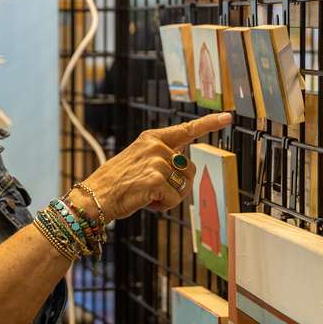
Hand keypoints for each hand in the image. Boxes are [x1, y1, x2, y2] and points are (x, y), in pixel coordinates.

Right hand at [74, 113, 231, 220]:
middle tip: (153, 190)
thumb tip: (185, 167)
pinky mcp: (156, 179)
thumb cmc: (116, 183)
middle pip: (188, 169)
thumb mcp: (138, 159)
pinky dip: (162, 206)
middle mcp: (156, 146)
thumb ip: (161, 157)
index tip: (228, 116)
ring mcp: (157, 162)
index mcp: (152, 138)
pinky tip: (146, 202)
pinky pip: (174, 199)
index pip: (186, 129)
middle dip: (177, 185)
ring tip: (147, 195)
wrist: (94, 198)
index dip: (209, 123)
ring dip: (169, 197)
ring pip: (183, 186)